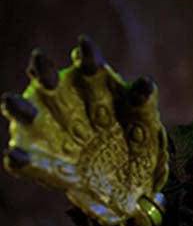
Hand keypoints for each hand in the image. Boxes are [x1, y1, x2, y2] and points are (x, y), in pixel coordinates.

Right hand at [1, 36, 168, 225]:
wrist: (133, 181)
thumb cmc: (137, 140)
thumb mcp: (144, 121)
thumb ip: (143, 101)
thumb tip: (146, 83)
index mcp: (94, 86)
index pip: (87, 63)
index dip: (86, 53)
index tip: (85, 45)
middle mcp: (66, 102)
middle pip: (47, 79)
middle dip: (42, 70)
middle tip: (42, 69)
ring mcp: (50, 131)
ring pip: (26, 112)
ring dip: (18, 106)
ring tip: (13, 102)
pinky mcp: (43, 162)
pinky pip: (27, 160)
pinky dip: (20, 159)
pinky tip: (17, 157)